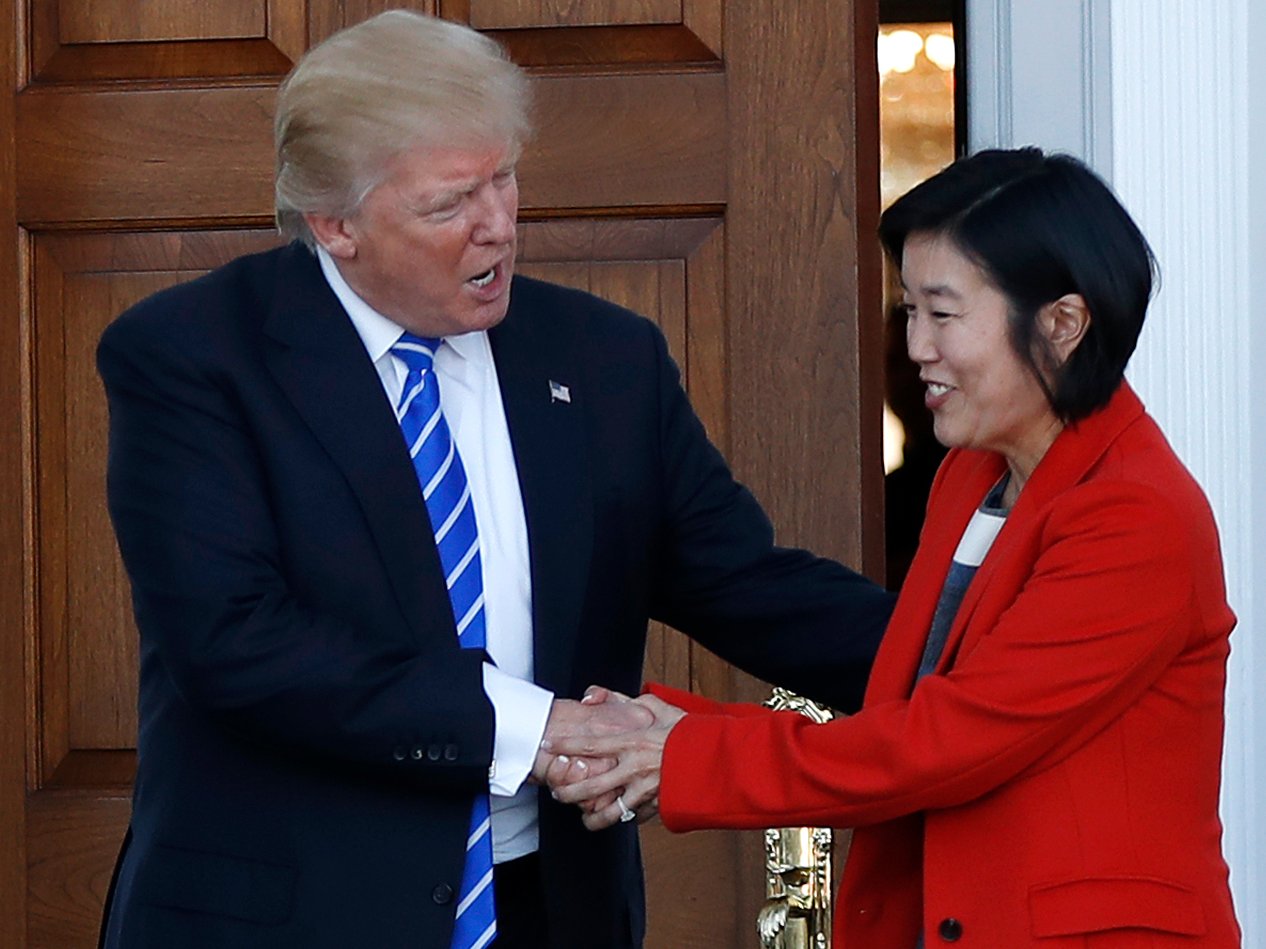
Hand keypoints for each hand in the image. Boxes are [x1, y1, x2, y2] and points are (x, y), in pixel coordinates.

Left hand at [544, 693, 684, 829]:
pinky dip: (626, 818)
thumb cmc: (690, 731)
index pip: (588, 745)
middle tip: (557, 791)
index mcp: (633, 742)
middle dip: (567, 792)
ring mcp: (645, 792)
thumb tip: (599, 695)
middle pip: (589, 786)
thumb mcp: (660, 707)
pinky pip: (635, 818)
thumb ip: (628, 701)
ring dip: (592, 818)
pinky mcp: (658, 807)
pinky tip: (619, 816)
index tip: (547, 747)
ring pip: (608, 813)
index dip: (563, 747)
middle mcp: (634, 769)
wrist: (720, 759)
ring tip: (585, 818)